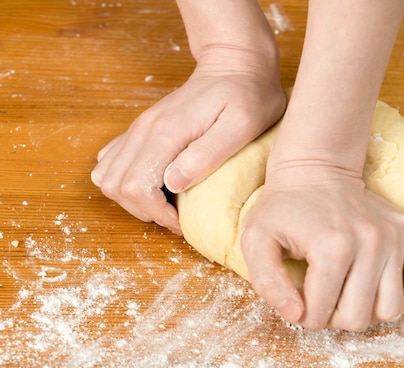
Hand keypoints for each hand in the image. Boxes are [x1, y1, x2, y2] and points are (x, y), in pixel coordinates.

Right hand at [91, 48, 284, 234]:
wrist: (235, 63)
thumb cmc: (247, 95)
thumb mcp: (241, 126)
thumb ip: (206, 155)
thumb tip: (173, 183)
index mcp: (167, 133)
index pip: (137, 187)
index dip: (156, 213)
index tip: (181, 220)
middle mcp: (145, 129)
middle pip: (116, 186)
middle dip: (144, 211)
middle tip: (174, 215)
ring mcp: (139, 128)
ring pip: (107, 177)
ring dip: (130, 199)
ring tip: (163, 203)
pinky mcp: (140, 129)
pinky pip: (110, 161)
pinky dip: (123, 182)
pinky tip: (152, 185)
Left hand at [240, 173, 403, 330]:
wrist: (315, 169)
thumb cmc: (282, 208)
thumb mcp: (256, 242)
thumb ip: (268, 283)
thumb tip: (296, 315)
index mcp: (331, 248)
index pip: (319, 315)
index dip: (302, 316)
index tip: (296, 299)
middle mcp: (370, 243)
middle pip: (357, 319)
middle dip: (332, 318)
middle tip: (319, 298)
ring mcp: (393, 238)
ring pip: (388, 310)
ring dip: (363, 311)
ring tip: (344, 294)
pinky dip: (393, 297)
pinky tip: (369, 288)